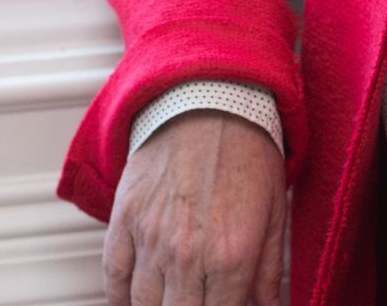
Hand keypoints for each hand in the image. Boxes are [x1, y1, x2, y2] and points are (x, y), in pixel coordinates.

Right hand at [103, 108, 287, 305]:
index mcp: (232, 256)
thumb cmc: (246, 150)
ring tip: (170, 300)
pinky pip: (113, 276)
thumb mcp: (274, 213)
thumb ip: (269, 271)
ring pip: (143, 305)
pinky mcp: (124, 220)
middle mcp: (188, 254)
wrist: (210, 100)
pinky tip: (131, 302)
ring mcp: (151, 239)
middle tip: (196, 300)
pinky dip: (119, 297)